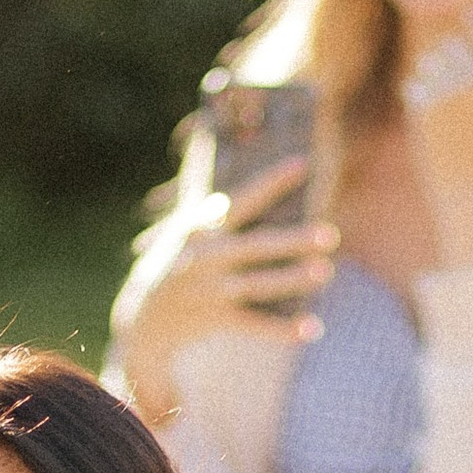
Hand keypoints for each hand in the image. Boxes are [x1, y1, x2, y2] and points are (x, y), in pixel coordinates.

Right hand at [110, 160, 337, 425]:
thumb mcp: (181, 229)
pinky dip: (283, 330)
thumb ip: (204, 196)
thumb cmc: (173, 263)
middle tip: (330, 235)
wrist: (143, 320)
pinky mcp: (215, 320)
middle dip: (292, 240)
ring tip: (325, 272)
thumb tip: (210, 142)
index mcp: (201, 228)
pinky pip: (254, 325)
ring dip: (292, 279)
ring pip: (258, 284)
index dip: (271, 183)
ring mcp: (210, 290)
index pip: (242, 200)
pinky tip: (312, 329)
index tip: (304, 165)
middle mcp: (206, 258)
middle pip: (256, 246)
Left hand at [398, 9, 472, 265]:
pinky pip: (413, 86)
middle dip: (451, 66)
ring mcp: (453, 89)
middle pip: (452, 47)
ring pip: (430, 63)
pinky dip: (419, 103)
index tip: (469, 18)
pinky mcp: (426, 105)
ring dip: (433, 81)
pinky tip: (434, 127)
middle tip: (462, 106)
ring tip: (449, 116)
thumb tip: (472, 13)